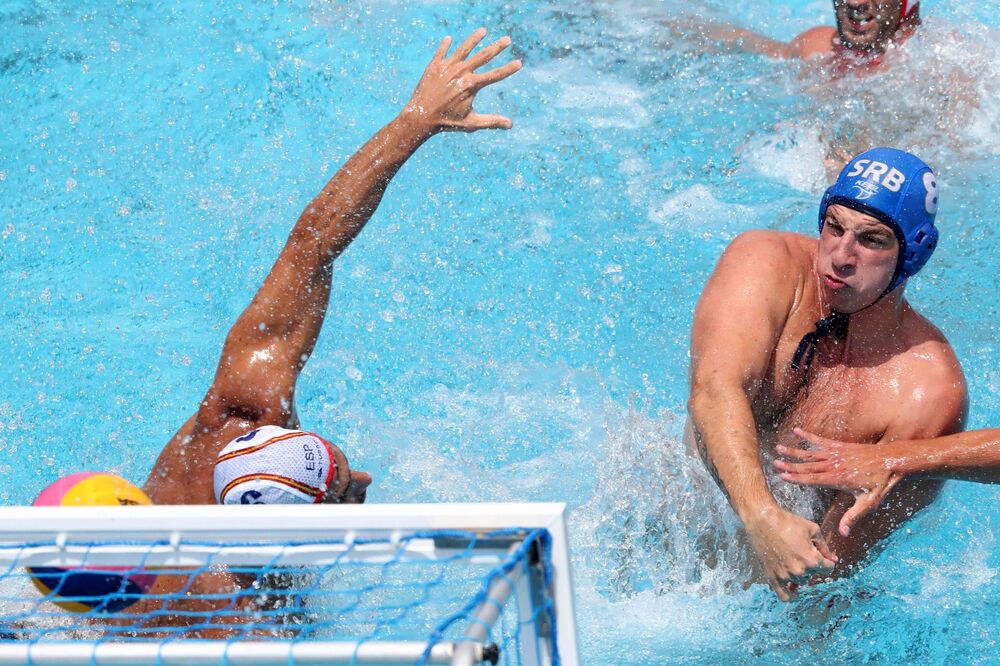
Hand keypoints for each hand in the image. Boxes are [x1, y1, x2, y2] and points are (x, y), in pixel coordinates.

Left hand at [402, 28, 521, 134]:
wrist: (419, 117)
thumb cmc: (447, 122)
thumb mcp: (471, 123)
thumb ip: (492, 121)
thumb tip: (511, 124)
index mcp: (472, 85)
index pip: (495, 75)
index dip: (508, 69)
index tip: (519, 63)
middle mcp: (461, 72)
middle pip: (483, 56)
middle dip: (497, 47)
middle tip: (507, 39)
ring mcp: (447, 67)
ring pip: (464, 49)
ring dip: (474, 39)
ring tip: (483, 31)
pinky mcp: (434, 66)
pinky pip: (441, 52)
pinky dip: (445, 46)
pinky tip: (449, 39)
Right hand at [743, 504, 836, 600]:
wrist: (763, 521)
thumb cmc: (787, 522)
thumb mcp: (812, 529)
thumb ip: (824, 547)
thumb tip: (833, 559)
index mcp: (812, 560)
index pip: (828, 568)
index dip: (827, 560)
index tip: (824, 556)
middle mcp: (800, 571)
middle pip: (814, 574)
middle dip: (812, 564)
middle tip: (803, 551)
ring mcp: (785, 576)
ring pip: (801, 581)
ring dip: (801, 573)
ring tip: (794, 559)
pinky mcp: (772, 577)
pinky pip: (784, 595)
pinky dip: (791, 595)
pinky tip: (793, 589)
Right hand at [773, 427, 901, 536]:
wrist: (891, 460)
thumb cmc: (880, 483)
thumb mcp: (868, 503)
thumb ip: (853, 516)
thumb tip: (843, 533)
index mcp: (839, 479)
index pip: (813, 479)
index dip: (797, 478)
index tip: (782, 476)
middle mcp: (834, 465)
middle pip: (808, 465)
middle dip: (790, 465)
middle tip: (774, 463)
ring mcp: (836, 454)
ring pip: (811, 453)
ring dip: (794, 451)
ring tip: (778, 448)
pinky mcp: (839, 446)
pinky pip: (820, 440)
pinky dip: (808, 436)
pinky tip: (796, 431)